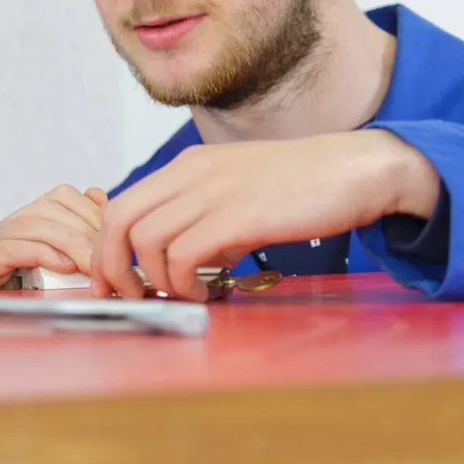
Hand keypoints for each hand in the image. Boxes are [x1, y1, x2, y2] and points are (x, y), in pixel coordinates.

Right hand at [0, 185, 108, 290]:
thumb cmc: (9, 310)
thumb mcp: (52, 280)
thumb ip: (73, 253)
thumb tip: (102, 220)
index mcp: (17, 230)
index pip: (58, 198)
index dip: (90, 211)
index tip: (112, 235)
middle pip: (48, 207)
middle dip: (86, 229)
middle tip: (110, 257)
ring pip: (32, 225)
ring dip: (71, 243)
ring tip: (92, 267)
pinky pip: (11, 247)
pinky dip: (42, 253)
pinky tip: (64, 267)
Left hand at [89, 130, 440, 300]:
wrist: (359, 170)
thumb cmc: (302, 187)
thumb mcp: (238, 194)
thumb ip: (204, 222)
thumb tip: (182, 264)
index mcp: (185, 168)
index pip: (119, 206)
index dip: (105, 248)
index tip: (111, 281)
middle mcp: (190, 174)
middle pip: (119, 221)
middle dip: (112, 267)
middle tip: (131, 296)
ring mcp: (213, 192)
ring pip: (146, 240)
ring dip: (155, 279)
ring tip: (182, 294)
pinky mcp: (239, 216)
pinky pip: (184, 254)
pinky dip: (184, 281)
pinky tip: (206, 292)